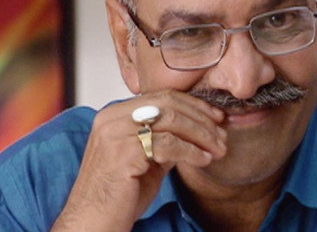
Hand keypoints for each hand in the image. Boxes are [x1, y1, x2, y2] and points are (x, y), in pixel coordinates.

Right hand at [51, 90, 226, 230]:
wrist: (93, 221)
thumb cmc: (117, 196)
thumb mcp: (144, 160)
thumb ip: (163, 141)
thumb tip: (196, 131)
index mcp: (114, 114)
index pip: (160, 96)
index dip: (192, 104)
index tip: (216, 117)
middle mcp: (112, 118)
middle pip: (167, 103)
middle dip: (201, 118)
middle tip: (222, 134)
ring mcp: (115, 133)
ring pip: (170, 120)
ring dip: (201, 134)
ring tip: (218, 149)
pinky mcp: (123, 152)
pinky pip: (167, 144)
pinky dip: (190, 151)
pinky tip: (203, 160)